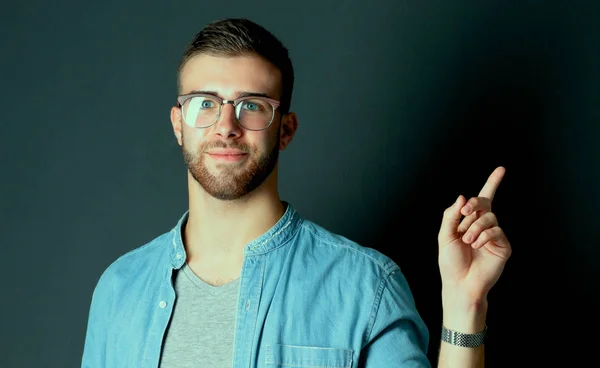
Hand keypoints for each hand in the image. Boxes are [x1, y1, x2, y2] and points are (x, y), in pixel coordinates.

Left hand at [437, 166, 511, 303]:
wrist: (460, 283)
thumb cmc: (451, 262)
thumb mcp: (444, 235)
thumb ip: (451, 215)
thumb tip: (461, 198)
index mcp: (470, 221)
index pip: (483, 198)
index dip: (492, 183)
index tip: (502, 169)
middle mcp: (484, 225)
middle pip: (483, 202)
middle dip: (474, 204)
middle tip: (465, 213)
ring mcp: (495, 235)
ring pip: (488, 217)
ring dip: (474, 226)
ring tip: (467, 240)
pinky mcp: (504, 246)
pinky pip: (496, 231)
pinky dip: (484, 236)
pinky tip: (477, 245)